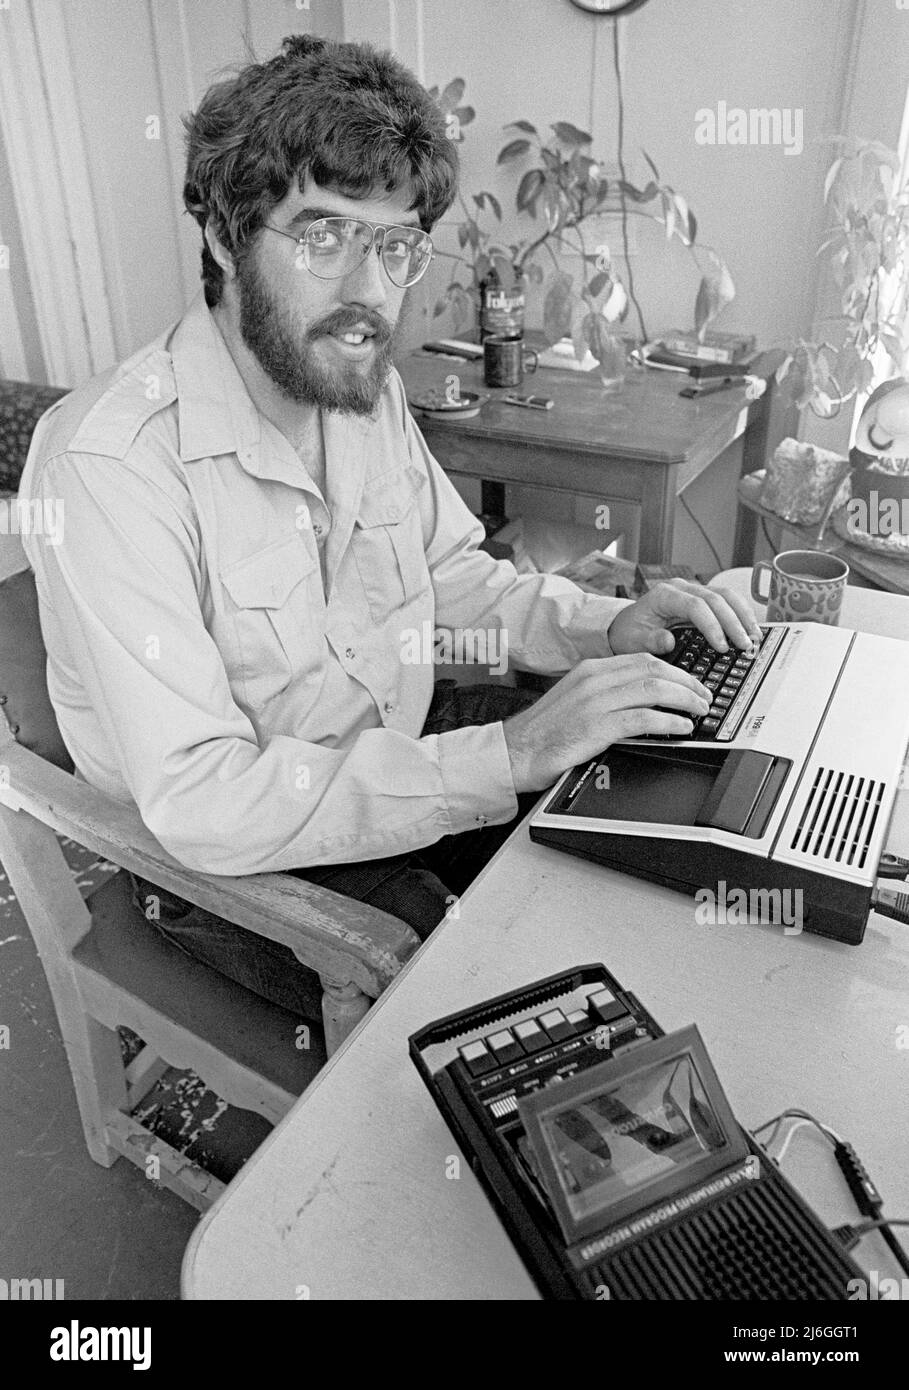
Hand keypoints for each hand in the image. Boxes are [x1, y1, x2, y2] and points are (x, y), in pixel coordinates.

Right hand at [502, 653, 711, 793]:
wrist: (515, 751)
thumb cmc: (544, 732)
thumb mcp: (575, 700)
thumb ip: (605, 693)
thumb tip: (641, 697)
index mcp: (590, 669)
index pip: (643, 659)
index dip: (675, 670)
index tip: (691, 682)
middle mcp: (594, 679)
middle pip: (654, 670)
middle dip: (687, 682)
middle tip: (704, 696)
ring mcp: (595, 702)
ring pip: (654, 689)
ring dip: (685, 700)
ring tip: (700, 711)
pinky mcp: (597, 727)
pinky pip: (644, 718)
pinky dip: (670, 721)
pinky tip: (682, 728)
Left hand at [607, 580, 761, 658]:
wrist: (626, 626)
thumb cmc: (630, 633)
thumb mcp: (633, 641)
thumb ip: (650, 641)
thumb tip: (669, 641)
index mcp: (664, 595)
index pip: (695, 605)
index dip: (712, 625)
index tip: (721, 647)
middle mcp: (680, 588)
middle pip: (715, 598)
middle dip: (734, 622)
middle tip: (746, 645)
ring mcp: (692, 591)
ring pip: (725, 595)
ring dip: (742, 615)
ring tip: (754, 636)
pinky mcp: (701, 598)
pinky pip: (726, 601)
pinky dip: (739, 613)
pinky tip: (749, 628)